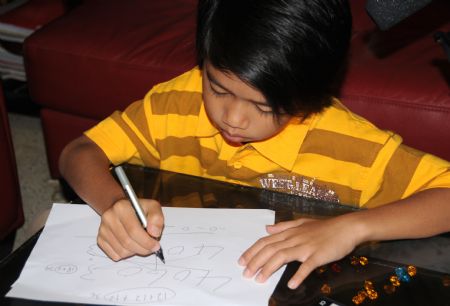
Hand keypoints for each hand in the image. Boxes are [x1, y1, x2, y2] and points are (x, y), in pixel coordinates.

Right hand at [97, 198, 163, 260]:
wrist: (122, 209)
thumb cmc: (139, 210)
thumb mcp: (153, 207)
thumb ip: (157, 218)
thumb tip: (154, 233)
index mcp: (121, 207)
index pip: (133, 230)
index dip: (146, 241)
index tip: (156, 246)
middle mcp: (109, 218)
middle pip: (127, 242)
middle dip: (143, 249)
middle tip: (151, 248)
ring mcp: (103, 229)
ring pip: (122, 251)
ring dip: (135, 252)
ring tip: (141, 244)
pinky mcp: (100, 239)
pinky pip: (115, 255)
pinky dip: (126, 254)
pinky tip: (131, 245)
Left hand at [238, 215, 361, 288]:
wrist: (347, 227)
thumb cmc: (325, 227)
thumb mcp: (302, 223)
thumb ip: (283, 226)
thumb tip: (267, 228)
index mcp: (290, 232)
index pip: (265, 241)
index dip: (252, 251)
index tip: (242, 261)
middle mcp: (294, 238)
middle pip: (270, 249)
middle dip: (255, 262)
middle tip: (246, 274)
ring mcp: (306, 246)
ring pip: (282, 256)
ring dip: (269, 268)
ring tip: (260, 279)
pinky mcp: (318, 255)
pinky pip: (306, 266)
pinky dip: (298, 275)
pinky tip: (290, 284)